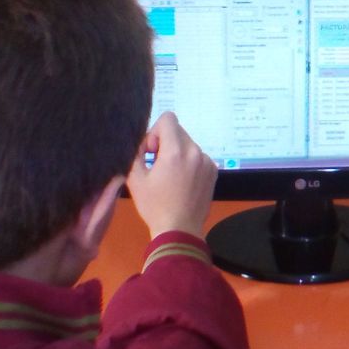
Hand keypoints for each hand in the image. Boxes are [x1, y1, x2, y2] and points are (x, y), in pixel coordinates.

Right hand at [127, 112, 217, 239]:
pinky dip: (188, 163)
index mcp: (176, 151)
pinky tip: (182, 183)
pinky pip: (198, 156)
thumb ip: (137, 152)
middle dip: (165, 142)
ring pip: (188, 144)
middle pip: (178, 131)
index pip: (168, 118)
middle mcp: (195, 152)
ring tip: (170, 177)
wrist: (180, 230)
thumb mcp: (135, 178)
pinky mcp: (213, 171)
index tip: (152, 152)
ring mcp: (207, 161)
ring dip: (177, 153)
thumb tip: (145, 143)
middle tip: (157, 165)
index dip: (155, 132)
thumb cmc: (154, 206)